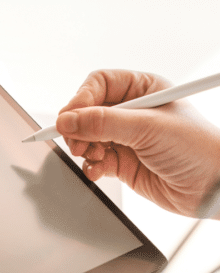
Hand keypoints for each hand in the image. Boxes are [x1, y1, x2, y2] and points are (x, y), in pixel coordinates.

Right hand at [56, 69, 219, 216]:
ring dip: (84, 149)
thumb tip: (67, 120)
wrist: (212, 188)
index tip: (70, 118)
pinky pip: (94, 161)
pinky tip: (99, 171)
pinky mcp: (122, 162)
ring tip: (94, 157)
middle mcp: (132, 112)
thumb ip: (103, 123)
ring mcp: (126, 138)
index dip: (81, 100)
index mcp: (144, 90)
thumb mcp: (147, 128)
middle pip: (87, 113)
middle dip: (79, 129)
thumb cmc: (197, 149)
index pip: (99, 85)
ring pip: (87, 138)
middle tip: (79, 143)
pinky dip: (91, 167)